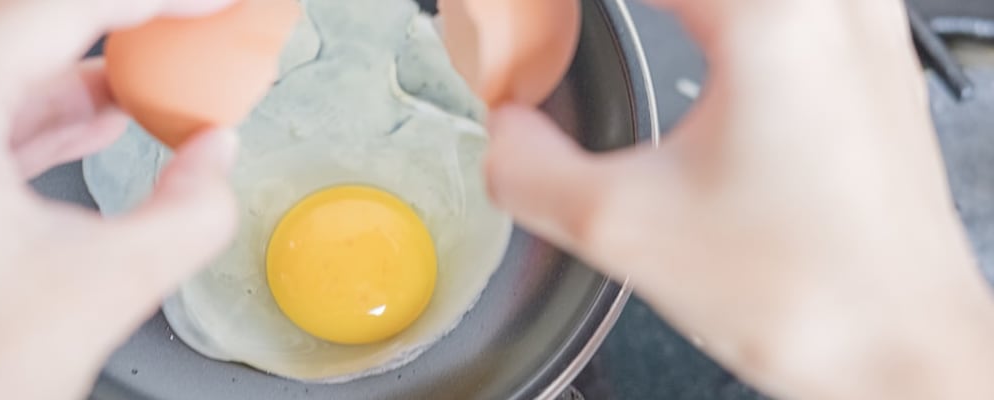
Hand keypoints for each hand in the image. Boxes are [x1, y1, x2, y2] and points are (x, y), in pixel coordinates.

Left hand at [0, 1, 238, 397]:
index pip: (56, 9)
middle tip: (184, 31)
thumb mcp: (110, 286)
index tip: (210, 2)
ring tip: (163, 79)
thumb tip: (217, 153)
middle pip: (25, 23)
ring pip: (10, 64)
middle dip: (117, 23)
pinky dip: (60, 107)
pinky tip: (111, 117)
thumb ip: (193, 212)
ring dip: (91, 66)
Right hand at [486, 0, 993, 397]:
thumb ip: (529, 169)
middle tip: (552, 27)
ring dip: (665, 6)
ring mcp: (860, 25)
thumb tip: (504, 134)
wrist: (904, 350)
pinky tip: (680, 35)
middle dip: (614, 9)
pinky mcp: (866, 61)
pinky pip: (776, 7)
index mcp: (772, 17)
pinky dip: (708, 15)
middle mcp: (831, 3)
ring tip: (608, 33)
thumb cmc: (811, 294)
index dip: (558, 2)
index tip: (523, 21)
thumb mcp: (624, 229)